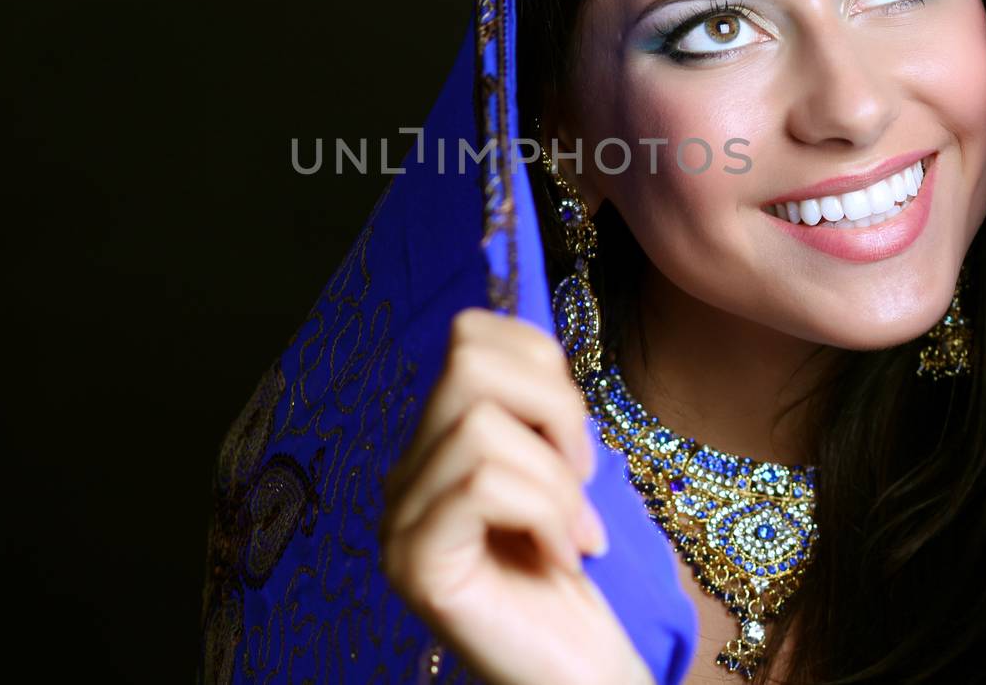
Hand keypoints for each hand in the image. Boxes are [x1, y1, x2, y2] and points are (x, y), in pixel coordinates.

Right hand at [379, 308, 651, 684]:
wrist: (585, 674)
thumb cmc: (580, 577)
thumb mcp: (566, 472)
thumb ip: (539, 411)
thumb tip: (542, 351)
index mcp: (437, 444)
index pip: (470, 334)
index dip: (542, 363)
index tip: (577, 440)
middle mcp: (404, 476)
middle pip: (468, 362)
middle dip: (555, 409)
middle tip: (583, 479)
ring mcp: (401, 522)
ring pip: (479, 428)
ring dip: (557, 479)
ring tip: (576, 533)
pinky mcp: (416, 565)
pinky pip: (481, 486)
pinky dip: (545, 514)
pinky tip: (563, 559)